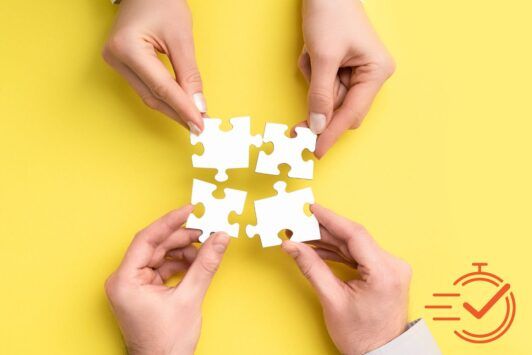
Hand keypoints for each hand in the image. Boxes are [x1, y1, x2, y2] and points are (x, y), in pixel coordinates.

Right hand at [102, 0, 204, 133]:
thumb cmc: (160, 2)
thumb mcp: (181, 37)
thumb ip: (189, 74)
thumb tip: (198, 105)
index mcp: (127, 49)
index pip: (162, 88)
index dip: (183, 109)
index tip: (200, 125)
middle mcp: (116, 58)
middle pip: (153, 96)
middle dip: (178, 113)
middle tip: (200, 127)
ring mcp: (115, 62)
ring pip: (148, 95)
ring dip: (172, 108)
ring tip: (193, 119)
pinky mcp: (121, 64)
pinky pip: (145, 88)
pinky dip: (164, 98)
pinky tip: (179, 106)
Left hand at [105, 205, 229, 354]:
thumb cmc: (165, 343)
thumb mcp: (189, 299)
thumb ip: (205, 264)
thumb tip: (220, 239)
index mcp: (125, 280)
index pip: (147, 239)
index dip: (170, 222)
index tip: (189, 210)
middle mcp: (124, 280)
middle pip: (155, 246)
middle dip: (181, 238)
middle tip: (205, 230)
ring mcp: (133, 285)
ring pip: (160, 255)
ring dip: (183, 251)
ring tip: (205, 249)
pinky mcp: (143, 291)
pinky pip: (162, 268)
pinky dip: (180, 264)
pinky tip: (196, 262)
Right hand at [282, 205, 410, 354]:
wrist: (380, 354)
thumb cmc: (362, 336)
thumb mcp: (332, 300)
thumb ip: (311, 267)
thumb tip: (292, 246)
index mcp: (384, 272)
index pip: (355, 234)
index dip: (330, 218)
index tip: (311, 209)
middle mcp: (392, 265)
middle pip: (353, 238)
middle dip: (323, 231)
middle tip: (299, 226)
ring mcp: (390, 268)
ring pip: (354, 245)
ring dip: (329, 241)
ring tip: (303, 239)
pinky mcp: (384, 272)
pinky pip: (359, 255)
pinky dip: (338, 252)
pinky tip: (319, 250)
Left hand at [299, 0, 394, 156]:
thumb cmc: (331, 14)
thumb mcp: (323, 57)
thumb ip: (320, 95)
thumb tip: (317, 126)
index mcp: (376, 72)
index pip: (352, 113)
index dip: (333, 133)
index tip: (316, 150)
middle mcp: (370, 75)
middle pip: (342, 109)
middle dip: (320, 109)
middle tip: (296, 128)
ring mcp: (356, 72)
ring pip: (329, 98)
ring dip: (314, 82)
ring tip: (311, 55)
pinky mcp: (341, 68)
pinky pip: (323, 85)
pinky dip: (312, 74)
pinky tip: (311, 54)